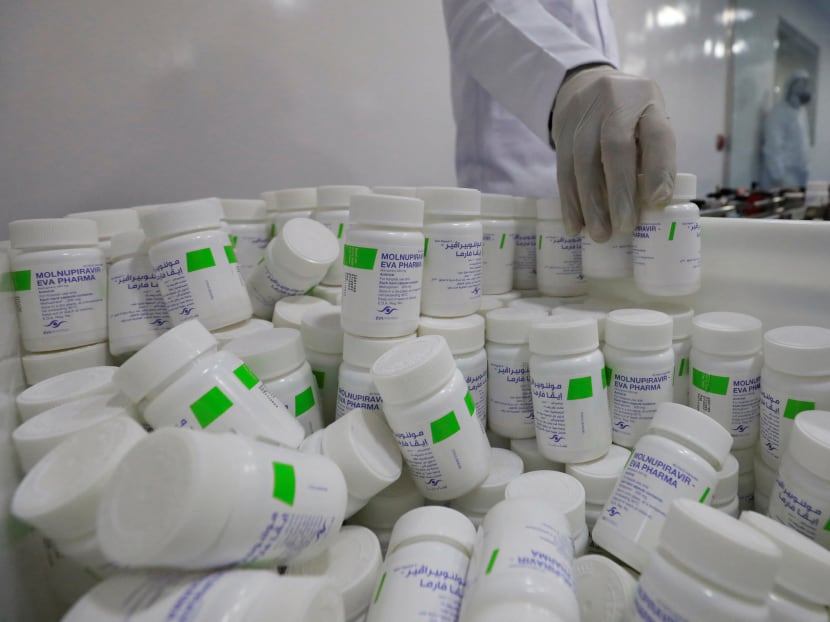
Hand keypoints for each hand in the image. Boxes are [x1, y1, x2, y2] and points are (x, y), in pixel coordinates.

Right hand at [551, 65, 675, 241]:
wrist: (584, 84)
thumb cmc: (627, 114)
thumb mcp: (647, 122)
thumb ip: (652, 156)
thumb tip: (653, 206)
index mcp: (646, 100)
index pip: (656, 133)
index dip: (659, 168)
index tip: (658, 202)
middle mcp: (614, 101)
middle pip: (614, 147)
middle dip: (619, 192)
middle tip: (623, 227)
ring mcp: (583, 114)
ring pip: (583, 161)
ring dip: (591, 204)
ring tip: (599, 234)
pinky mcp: (561, 130)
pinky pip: (563, 169)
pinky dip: (569, 201)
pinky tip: (574, 224)